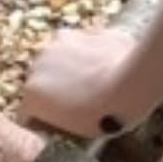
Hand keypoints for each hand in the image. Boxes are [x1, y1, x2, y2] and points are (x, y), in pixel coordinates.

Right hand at [22, 26, 138, 139]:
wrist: (133, 83)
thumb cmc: (107, 115)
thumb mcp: (76, 131)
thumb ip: (59, 117)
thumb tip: (64, 113)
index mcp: (32, 94)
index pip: (29, 111)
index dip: (44, 118)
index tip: (59, 122)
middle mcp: (38, 64)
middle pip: (42, 80)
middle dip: (55, 88)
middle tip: (80, 99)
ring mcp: (60, 43)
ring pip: (59, 58)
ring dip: (70, 66)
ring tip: (95, 79)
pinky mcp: (83, 30)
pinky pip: (81, 44)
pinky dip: (89, 51)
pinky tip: (106, 63)